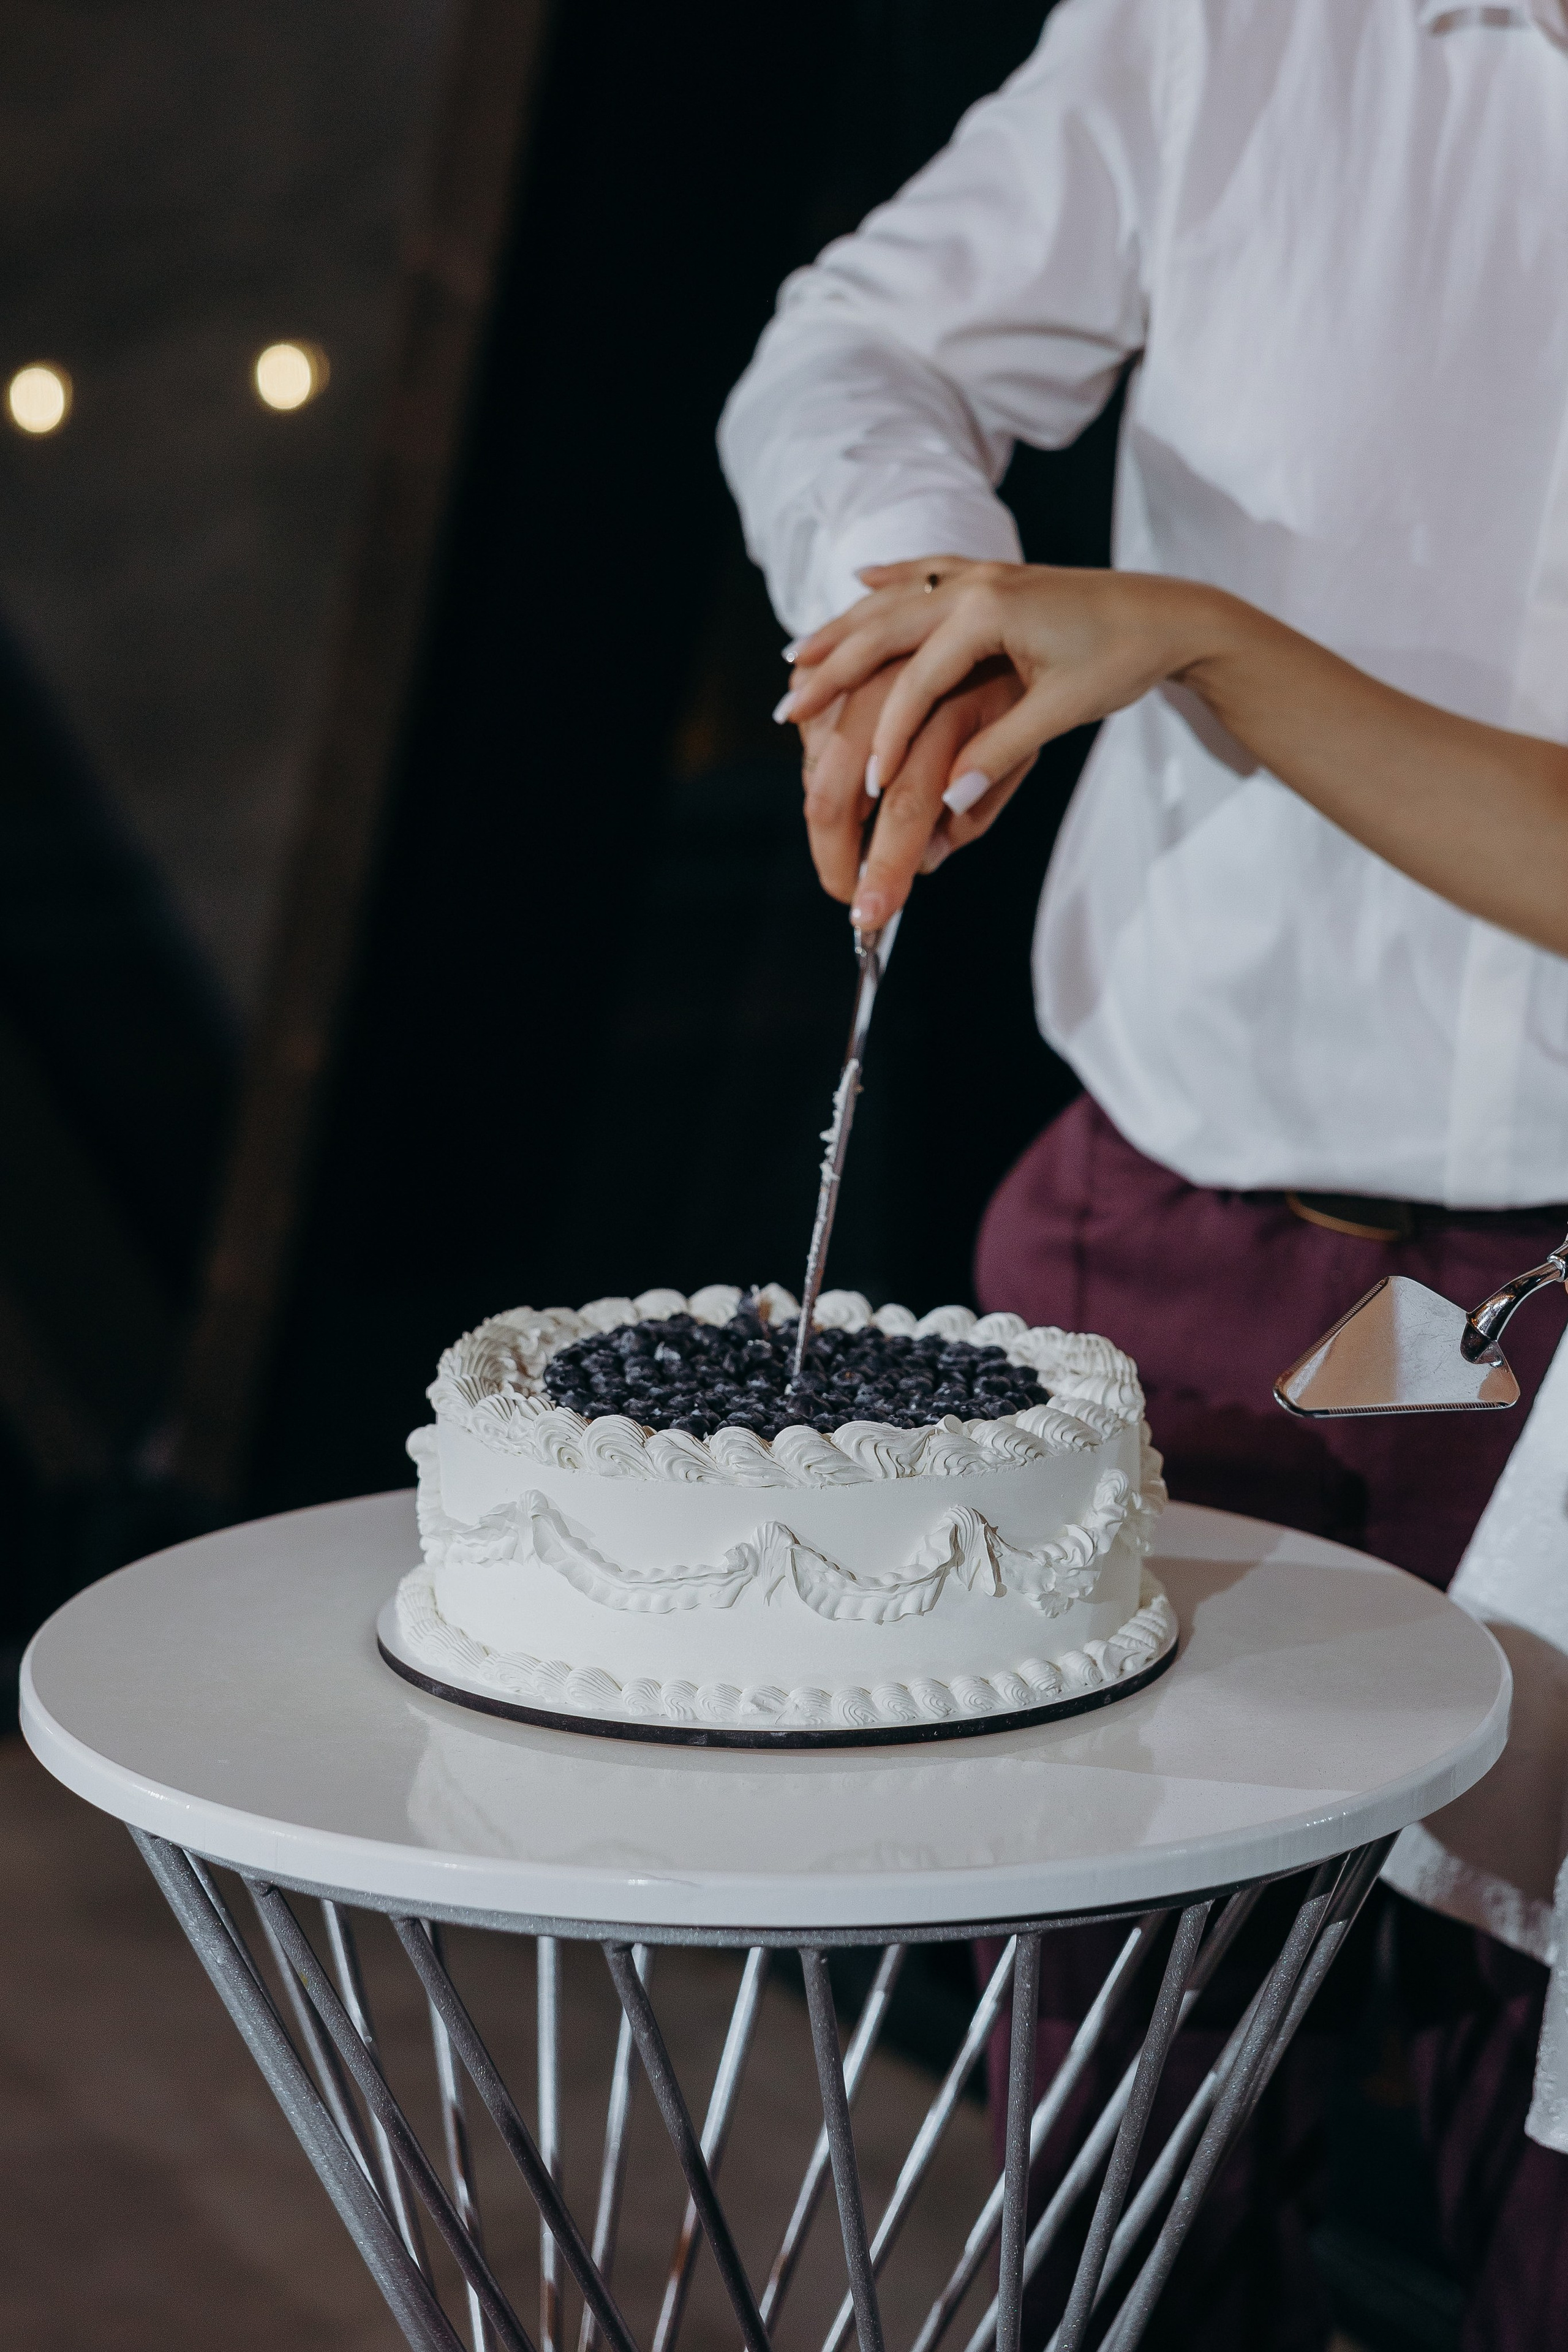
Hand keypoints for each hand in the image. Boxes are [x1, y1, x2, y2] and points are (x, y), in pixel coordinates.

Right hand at [785, 557, 1224, 918]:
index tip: (866, 785)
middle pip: (882, 630)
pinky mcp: (993, 574)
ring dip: (843, 628)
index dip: (886, 737)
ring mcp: (981, 574)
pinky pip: (926, 572)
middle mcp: (975, 585)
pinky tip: (860, 579)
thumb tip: (948, 802)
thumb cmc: (1122, 659)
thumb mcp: (1062, 711)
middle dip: (831, 671)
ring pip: (893, 600)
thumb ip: (1000, 753)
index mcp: (989, 614)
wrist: (1171, 612)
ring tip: (798, 656)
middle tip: (788, 709)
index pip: (916, 682)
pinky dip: (891, 579)